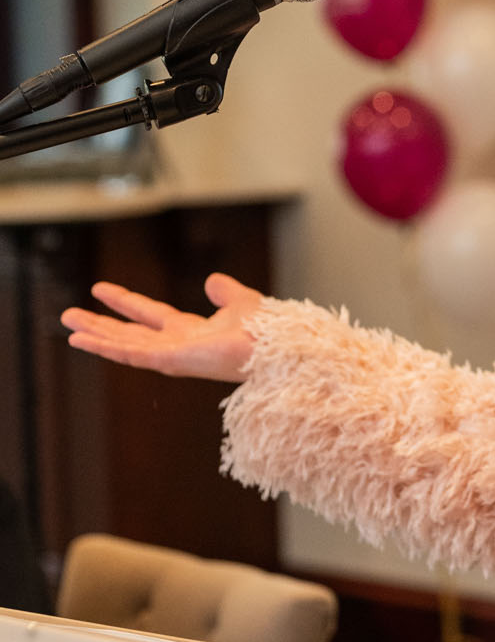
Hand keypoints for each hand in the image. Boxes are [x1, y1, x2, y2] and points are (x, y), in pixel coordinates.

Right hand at [61, 273, 267, 382]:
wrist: (279, 346)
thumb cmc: (268, 332)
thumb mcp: (241, 302)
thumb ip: (226, 292)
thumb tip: (212, 280)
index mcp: (191, 332)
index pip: (150, 315)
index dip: (125, 303)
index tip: (100, 289)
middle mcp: (177, 346)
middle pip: (129, 333)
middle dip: (100, 325)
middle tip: (68, 316)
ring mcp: (172, 356)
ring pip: (125, 346)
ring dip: (96, 337)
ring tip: (68, 329)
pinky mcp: (172, 362)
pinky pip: (132, 354)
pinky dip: (107, 348)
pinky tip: (83, 341)